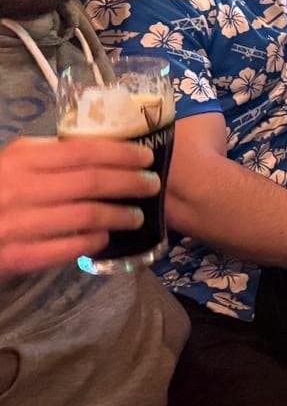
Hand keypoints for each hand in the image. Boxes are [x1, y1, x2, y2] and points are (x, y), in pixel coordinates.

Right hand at [0, 136, 158, 275]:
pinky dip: (90, 243)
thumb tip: (102, 148)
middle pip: (91, 183)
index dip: (122, 154)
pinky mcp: (13, 257)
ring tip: (136, 216)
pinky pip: (63, 249)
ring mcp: (16, 224)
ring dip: (118, 216)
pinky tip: (103, 239)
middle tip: (153, 186)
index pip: (84, 152)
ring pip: (84, 217)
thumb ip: (48, 154)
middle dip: (130, 184)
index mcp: (23, 159)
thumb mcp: (12, 161)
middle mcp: (20, 188)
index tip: (147, 158)